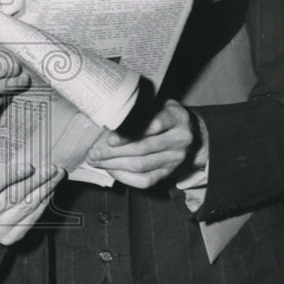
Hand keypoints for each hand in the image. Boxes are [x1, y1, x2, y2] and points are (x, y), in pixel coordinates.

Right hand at [0, 164, 63, 246]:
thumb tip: (27, 168)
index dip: (13, 175)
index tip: (29, 166)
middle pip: (13, 196)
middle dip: (36, 180)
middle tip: (52, 168)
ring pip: (24, 207)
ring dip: (44, 190)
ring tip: (56, 177)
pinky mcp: (9, 238)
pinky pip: (31, 219)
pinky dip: (43, 204)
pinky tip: (50, 192)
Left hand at [85, 99, 200, 188]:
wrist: (190, 132)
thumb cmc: (164, 114)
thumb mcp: (158, 103)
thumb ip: (140, 109)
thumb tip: (106, 117)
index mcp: (177, 117)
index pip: (153, 125)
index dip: (130, 133)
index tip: (109, 139)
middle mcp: (180, 139)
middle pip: (143, 148)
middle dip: (114, 152)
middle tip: (93, 152)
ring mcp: (176, 158)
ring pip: (141, 165)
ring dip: (114, 165)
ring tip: (96, 161)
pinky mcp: (170, 173)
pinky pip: (145, 180)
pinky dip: (125, 177)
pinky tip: (110, 170)